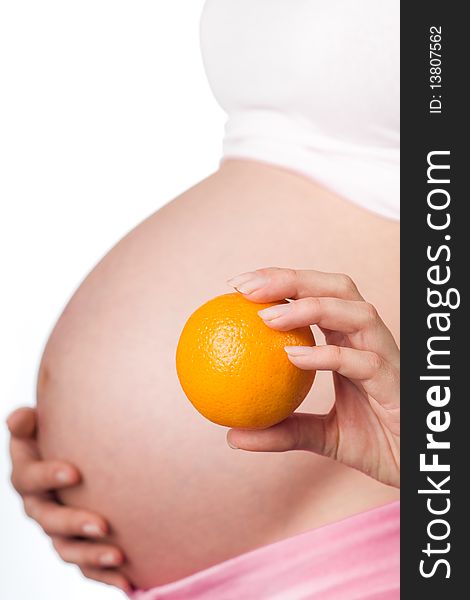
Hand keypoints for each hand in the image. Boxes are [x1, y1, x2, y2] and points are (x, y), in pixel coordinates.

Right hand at [7, 407, 130, 591]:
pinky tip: (129, 583)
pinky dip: (105, 576)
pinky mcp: (76, 543)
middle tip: (103, 524)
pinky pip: (86, 565)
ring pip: (68, 549)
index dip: (48, 477)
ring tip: (119, 555)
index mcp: (27, 477)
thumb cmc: (54, 434)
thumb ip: (26, 422)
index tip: (75, 472)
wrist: (70, 453)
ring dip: (91, 555)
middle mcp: (38, 507)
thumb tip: (19, 418)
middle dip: (74, 524)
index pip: (29, 479)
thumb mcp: (37, 424)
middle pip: (49, 521)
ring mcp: (56, 529)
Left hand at [226, 268, 399, 487]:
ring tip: (266, 316)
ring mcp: (385, 356)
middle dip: (291, 278)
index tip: (236, 286)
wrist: (410, 468)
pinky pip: (364, 360)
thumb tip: (233, 436)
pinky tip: (291, 357)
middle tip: (244, 287)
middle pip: (336, 288)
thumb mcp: (320, 435)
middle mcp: (368, 338)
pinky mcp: (394, 382)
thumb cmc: (374, 442)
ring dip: (310, 307)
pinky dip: (328, 354)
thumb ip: (283, 429)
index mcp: (349, 339)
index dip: (279, 282)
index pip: (315, 294)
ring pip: (356, 312)